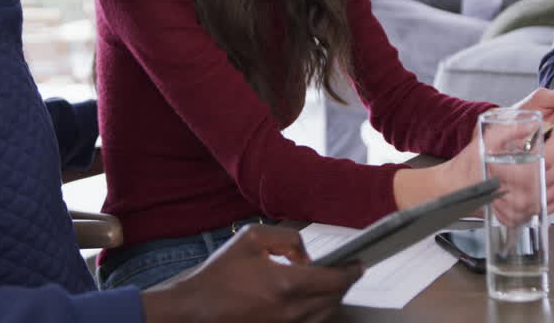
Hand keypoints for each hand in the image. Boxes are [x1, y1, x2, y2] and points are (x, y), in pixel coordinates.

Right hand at [142, 225, 361, 322]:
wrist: (195, 310)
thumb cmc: (220, 274)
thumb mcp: (251, 238)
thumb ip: (287, 238)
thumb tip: (306, 256)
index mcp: (286, 284)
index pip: (334, 280)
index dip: (351, 271)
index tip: (358, 263)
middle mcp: (290, 310)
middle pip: (334, 299)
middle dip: (344, 283)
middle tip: (348, 270)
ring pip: (324, 315)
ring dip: (333, 298)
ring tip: (332, 283)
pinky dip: (318, 311)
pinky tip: (314, 299)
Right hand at [394, 88, 553, 212]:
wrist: (457, 190)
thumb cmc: (469, 168)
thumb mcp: (487, 141)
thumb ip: (510, 130)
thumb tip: (533, 125)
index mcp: (518, 176)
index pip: (551, 156)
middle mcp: (524, 196)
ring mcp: (525, 209)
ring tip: (550, 158)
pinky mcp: (524, 216)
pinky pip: (550, 204)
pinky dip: (553, 190)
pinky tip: (545, 178)